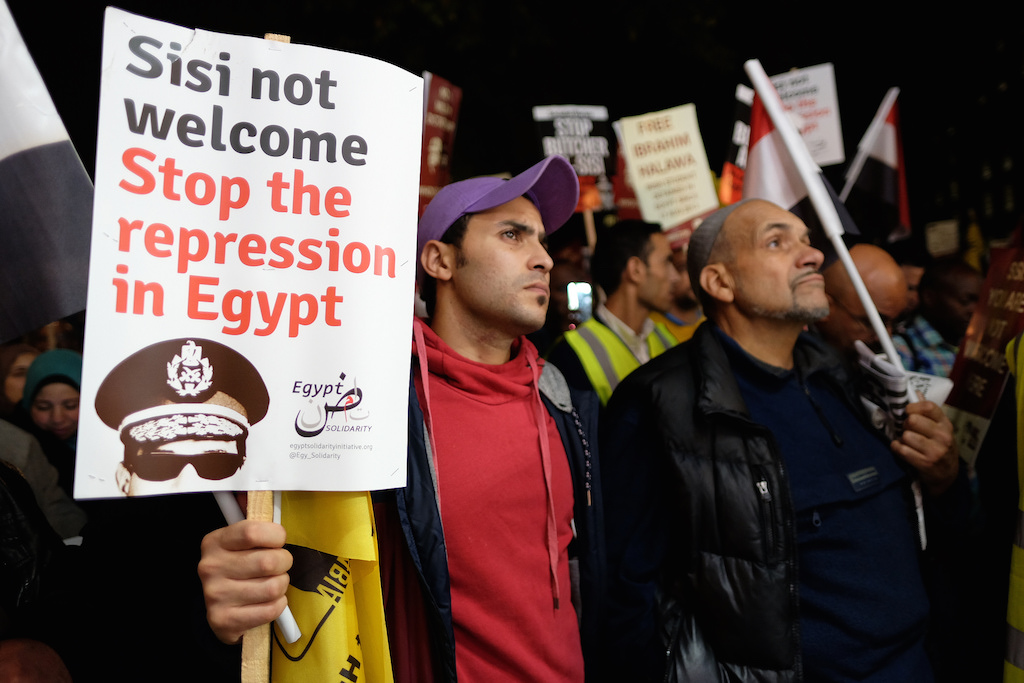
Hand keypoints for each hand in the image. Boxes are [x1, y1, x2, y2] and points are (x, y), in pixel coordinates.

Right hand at [198, 520, 291, 643]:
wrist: (223, 612)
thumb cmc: (240, 570)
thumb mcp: (240, 544)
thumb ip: (254, 522)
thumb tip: (253, 494)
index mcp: (215, 542)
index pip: (252, 532)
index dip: (275, 535)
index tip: (278, 540)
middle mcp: (210, 567)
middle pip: (268, 561)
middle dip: (284, 562)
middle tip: (280, 565)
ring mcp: (215, 595)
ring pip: (273, 587)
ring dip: (282, 585)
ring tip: (273, 583)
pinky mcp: (224, 620)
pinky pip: (270, 609)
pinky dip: (278, 605)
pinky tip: (270, 601)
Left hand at [891, 398, 958, 495]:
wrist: (947, 474)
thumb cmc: (939, 446)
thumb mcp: (938, 428)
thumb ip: (927, 412)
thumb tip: (916, 392)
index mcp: (945, 424)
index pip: (928, 407)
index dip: (913, 407)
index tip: (907, 412)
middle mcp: (943, 436)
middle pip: (912, 421)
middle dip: (904, 425)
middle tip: (907, 430)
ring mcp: (935, 450)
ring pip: (906, 436)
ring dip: (901, 438)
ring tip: (906, 441)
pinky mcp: (925, 463)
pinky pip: (901, 450)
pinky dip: (897, 448)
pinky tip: (901, 449)